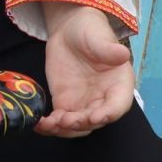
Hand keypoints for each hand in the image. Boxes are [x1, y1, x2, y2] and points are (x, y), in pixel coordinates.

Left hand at [36, 3, 134, 137]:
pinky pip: (60, 120)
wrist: (69, 31)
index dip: (108, 113)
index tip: (95, 117)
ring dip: (65, 130)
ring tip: (49, 125)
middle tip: (65, 121)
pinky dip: (51, 126)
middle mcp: (103, 99)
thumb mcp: (99, 38)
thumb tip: (122, 54)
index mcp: (119, 85)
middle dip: (82, 124)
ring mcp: (83, 103)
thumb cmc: (90, 31)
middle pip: (96, 120)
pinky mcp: (65, 103)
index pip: (118, 105)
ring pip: (78, 126)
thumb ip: (109, 49)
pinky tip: (39, 125)